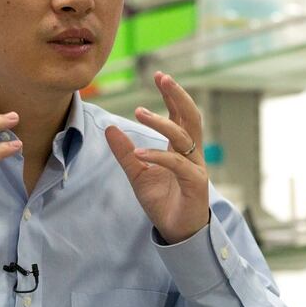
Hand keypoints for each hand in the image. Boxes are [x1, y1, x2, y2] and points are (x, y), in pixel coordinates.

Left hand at [106, 72, 208, 243]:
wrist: (177, 231)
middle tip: (163, 78)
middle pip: (190, 117)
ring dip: (162, 122)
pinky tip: (139, 152)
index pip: (180, 114)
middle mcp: (192, 153)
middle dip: (178, 95)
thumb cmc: (163, 201)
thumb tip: (109, 129)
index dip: (172, 94)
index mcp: (182, 148)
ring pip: (183, 137)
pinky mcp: (196, 183)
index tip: (159, 76)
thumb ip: (125, 152)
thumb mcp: (138, 173)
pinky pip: (177, 164)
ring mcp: (196, 167)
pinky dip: (158, 156)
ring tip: (139, 112)